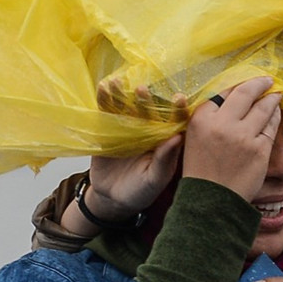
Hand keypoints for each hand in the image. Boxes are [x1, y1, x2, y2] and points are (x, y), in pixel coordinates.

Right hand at [88, 84, 188, 219]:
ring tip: (117, 83)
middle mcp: (149, 128)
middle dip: (145, 99)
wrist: (113, 198)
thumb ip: (165, 159)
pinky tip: (103, 88)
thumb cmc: (141, 191)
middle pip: (149, 109)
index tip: (179, 99)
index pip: (175, 120)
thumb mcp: (155, 179)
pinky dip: (104, 100)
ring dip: (122, 94)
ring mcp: (129, 126)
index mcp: (165, 139)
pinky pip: (107, 111)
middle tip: (142, 90)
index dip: (178, 110)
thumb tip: (178, 138)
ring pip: (127, 106)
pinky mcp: (109, 128)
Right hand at [182, 77, 281, 201]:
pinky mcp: (259, 149)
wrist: (211, 202)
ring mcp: (242, 136)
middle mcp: (222, 124)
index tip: (247, 82)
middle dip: (259, 83)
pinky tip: (276, 114)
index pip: (224, 92)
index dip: (238, 85)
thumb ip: (209, 118)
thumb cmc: (202, 170)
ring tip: (277, 94)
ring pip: (263, 107)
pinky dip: (275, 117)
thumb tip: (232, 97)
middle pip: (245, 92)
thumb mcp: (194, 138)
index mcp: (201, 119)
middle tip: (268, 80)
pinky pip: (271, 126)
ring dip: (272, 98)